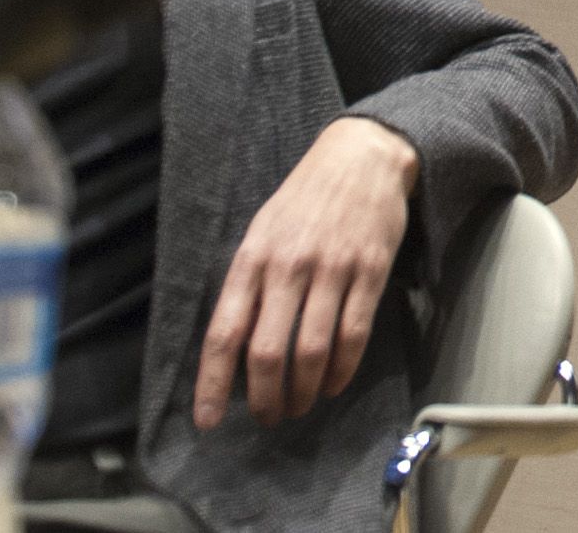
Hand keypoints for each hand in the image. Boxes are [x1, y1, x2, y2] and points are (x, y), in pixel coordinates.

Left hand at [192, 115, 420, 428]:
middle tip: (267, 418)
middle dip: (265, 398)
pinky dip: (342, 369)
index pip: (225, 332)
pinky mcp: (370, 270)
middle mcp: (288, 265)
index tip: (206, 421)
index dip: (213, 383)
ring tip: (299, 405)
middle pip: (269, 352)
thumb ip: (248, 285)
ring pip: (313, 350)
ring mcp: (332, 268)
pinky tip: (333, 383)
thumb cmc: (303, 200)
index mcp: (252, 258)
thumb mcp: (262, 233)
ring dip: (303, 391)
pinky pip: (354, 333)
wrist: (362, 156)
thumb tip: (234, 348)